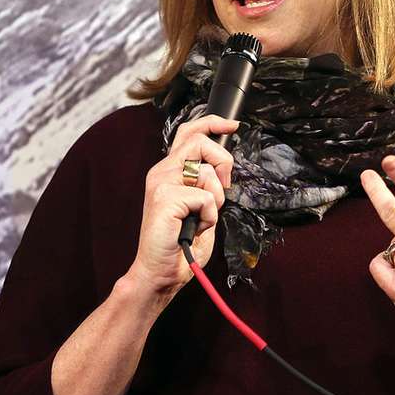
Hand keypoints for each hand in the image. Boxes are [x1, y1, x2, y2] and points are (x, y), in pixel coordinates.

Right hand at [122, 115, 238, 307]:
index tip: (233, 125)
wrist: (161, 271)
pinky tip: (195, 228)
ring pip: (206, 171)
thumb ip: (207, 184)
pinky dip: (209, 216)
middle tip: (224, 187)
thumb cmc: (182, 244)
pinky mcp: (165, 198)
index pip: (189, 133)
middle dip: (223, 161)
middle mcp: (162, 171)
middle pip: (200, 141)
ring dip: (216, 199)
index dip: (212, 123)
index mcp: (169, 171)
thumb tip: (223, 166)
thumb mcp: (201, 206)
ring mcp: (161, 183)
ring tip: (201, 217)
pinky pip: (206, 197)